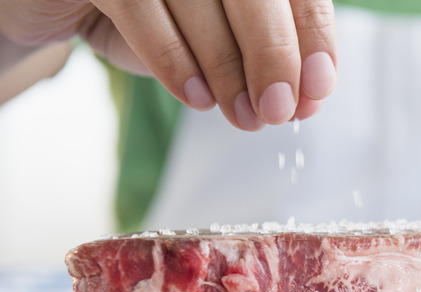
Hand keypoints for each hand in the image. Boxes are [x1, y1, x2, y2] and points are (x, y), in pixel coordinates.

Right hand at [0, 0, 337, 130]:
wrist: (65, 1)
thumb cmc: (154, 13)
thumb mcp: (218, 32)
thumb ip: (264, 53)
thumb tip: (306, 98)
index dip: (311, 34)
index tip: (318, 89)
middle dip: (273, 53)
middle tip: (278, 110)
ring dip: (227, 67)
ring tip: (242, 115)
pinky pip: (140, 7)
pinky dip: (173, 59)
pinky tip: (196, 96)